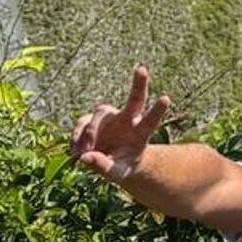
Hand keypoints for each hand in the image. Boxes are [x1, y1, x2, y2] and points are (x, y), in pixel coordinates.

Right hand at [70, 65, 170, 183]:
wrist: (110, 163)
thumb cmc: (120, 166)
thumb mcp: (116, 173)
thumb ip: (103, 166)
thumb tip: (85, 158)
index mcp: (140, 133)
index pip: (151, 120)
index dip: (157, 110)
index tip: (166, 99)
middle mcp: (128, 119)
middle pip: (136, 99)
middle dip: (140, 83)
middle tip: (142, 68)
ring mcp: (111, 117)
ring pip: (99, 114)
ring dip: (88, 134)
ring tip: (82, 154)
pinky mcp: (92, 119)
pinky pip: (81, 124)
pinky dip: (76, 138)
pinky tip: (75, 153)